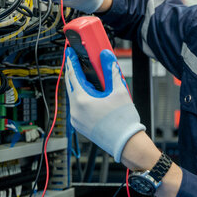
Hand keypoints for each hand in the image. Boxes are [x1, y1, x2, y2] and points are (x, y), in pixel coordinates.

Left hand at [64, 47, 144, 161]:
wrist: (126, 143)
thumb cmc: (123, 121)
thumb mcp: (119, 91)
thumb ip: (112, 72)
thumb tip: (107, 57)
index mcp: (82, 101)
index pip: (73, 75)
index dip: (71, 61)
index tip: (70, 53)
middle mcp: (75, 111)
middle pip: (71, 86)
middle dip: (73, 73)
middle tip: (75, 62)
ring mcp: (76, 120)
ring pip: (74, 97)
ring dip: (78, 86)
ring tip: (86, 77)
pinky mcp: (80, 126)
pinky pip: (77, 107)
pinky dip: (81, 98)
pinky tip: (90, 94)